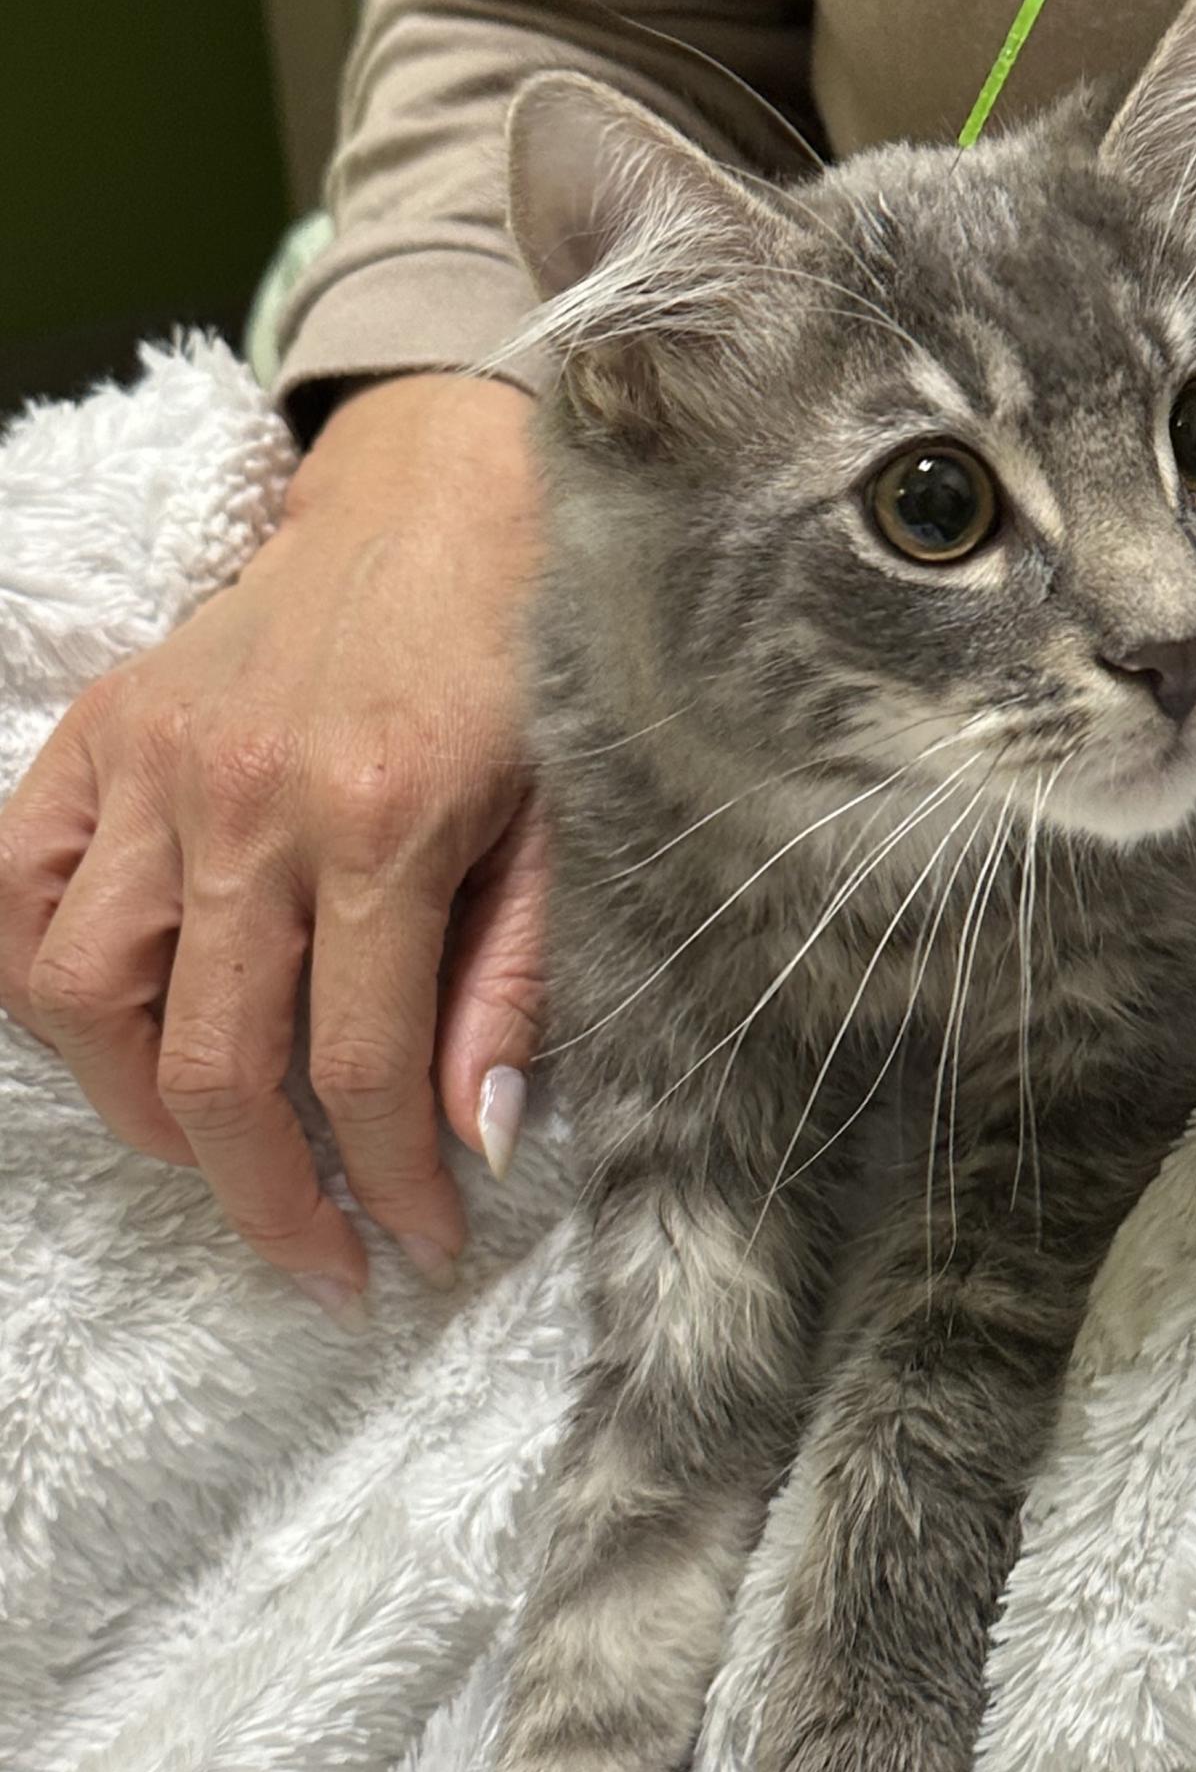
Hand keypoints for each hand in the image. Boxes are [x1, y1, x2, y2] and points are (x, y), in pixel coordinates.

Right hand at [0, 375, 546, 1322]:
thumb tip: (472, 1140)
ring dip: (144, 1111)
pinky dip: (36, 980)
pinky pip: (13, 886)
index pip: (358, 1069)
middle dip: (268, 1198)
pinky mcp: (102, 731)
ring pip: (85, 995)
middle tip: (321, 1260)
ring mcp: (155, 765)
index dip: (385, 1186)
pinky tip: (106, 1034)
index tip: (419, 1245)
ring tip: (221, 1159)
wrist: (446, 511)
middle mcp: (249, 803)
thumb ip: (514, 983)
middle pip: (213, 1063)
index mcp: (386, 824)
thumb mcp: (565, 826)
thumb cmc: (528, 669)